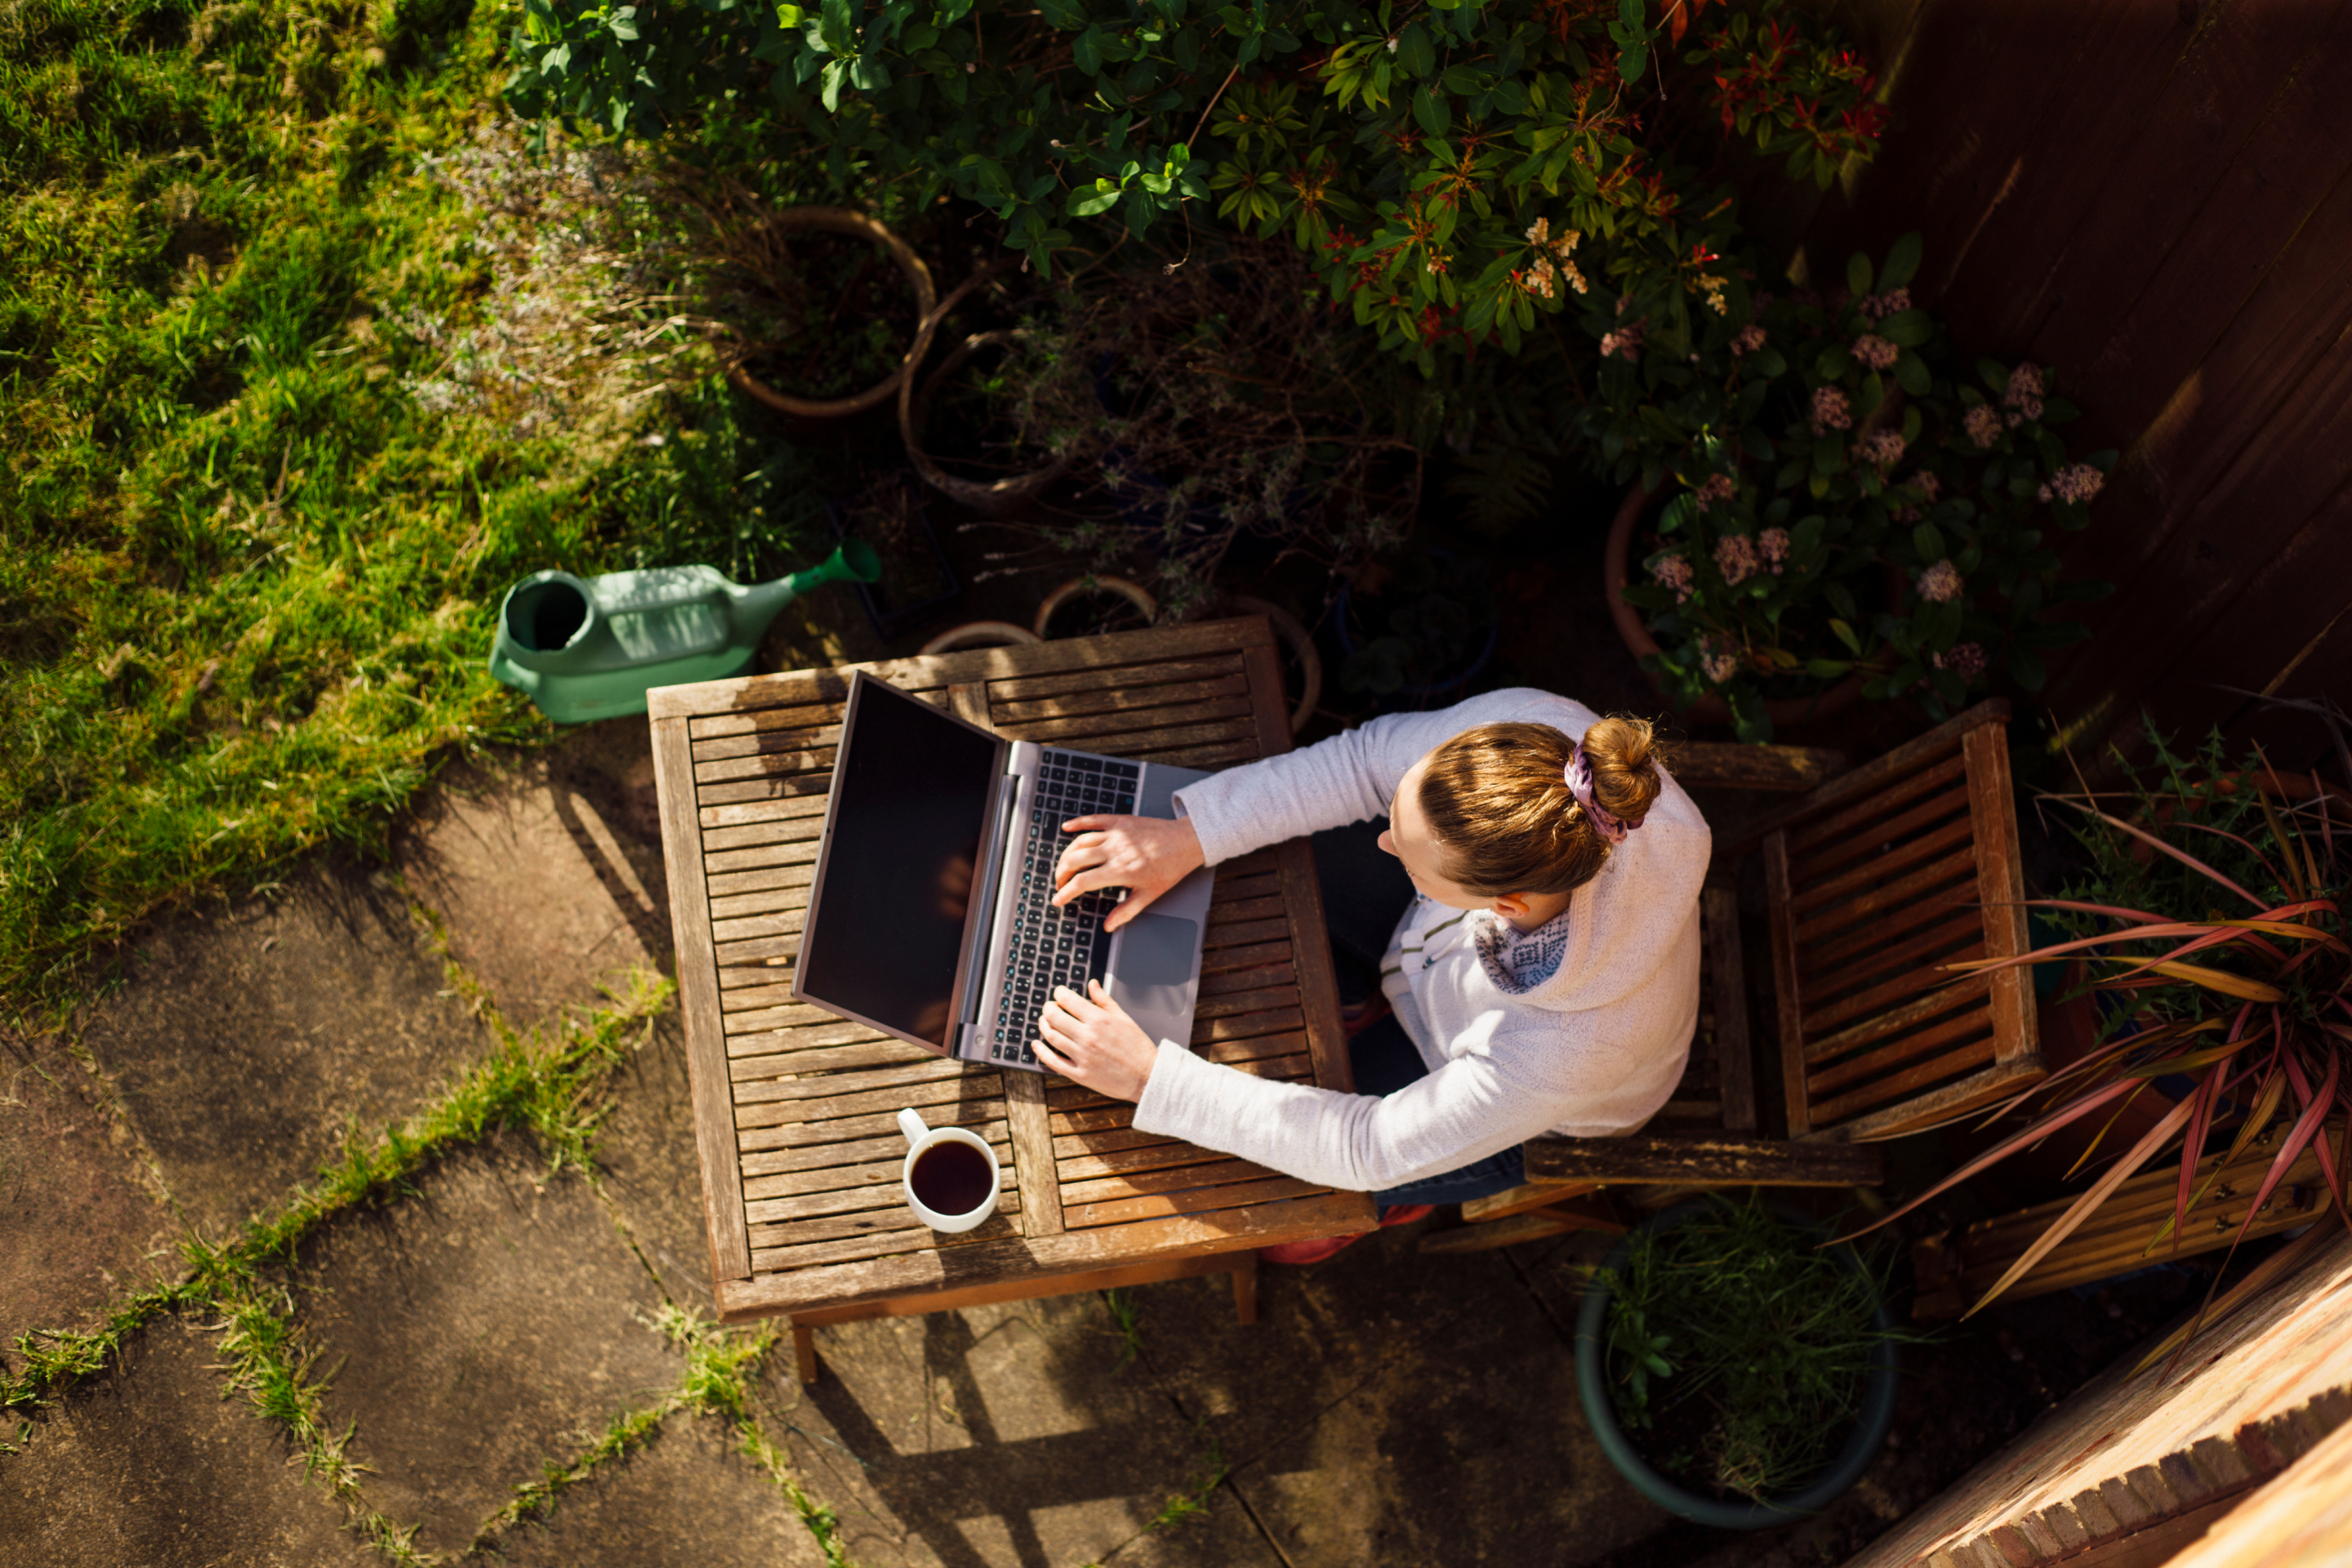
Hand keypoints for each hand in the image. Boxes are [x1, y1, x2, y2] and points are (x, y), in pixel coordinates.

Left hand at [1032, 979, 1156, 1100]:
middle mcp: (1088, 1036)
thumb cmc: (1137, 1047)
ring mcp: (1082, 1056)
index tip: (1059, 993)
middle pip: (1054, 1016)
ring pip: (1052, 1036)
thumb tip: (1091, 984)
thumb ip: (1104, 1000)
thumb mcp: (1124, 1018)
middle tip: (1050, 1007)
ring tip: (1045, 1021)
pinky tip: (1036, 1044)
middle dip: (1048, 1008)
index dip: (1059, 993)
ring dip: (1043, 1025)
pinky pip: (1053, 1062)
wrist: (1147, 1077)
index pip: (1068, 1000)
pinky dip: (1041, 1052)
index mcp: (1099, 1020)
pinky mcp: (1080, 1074)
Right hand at [1052, 813, 1203, 931]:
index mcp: (1120, 870)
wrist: (1187, 840)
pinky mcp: (1120, 821)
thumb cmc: (1171, 868)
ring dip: (1067, 854)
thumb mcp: (1150, 894)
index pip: (1082, 882)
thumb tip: (1108, 926)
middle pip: (1074, 860)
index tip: (1058, 900)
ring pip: (1080, 841)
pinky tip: (1067, 828)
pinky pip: (1093, 820)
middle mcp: (1114, 850)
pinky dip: (1077, 823)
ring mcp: (1116, 833)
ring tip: (1064, 866)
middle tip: (1060, 884)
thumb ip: (1126, 911)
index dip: (1066, 893)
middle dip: (1061, 874)